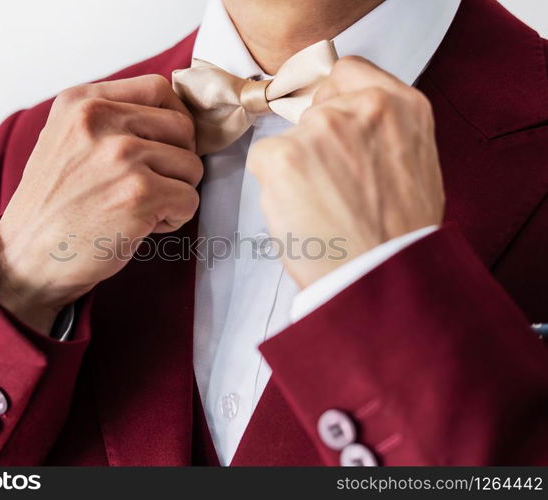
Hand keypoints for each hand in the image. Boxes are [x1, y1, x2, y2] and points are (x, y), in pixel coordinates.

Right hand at [0, 75, 201, 332]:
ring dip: (176, 191)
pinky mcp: (139, 195)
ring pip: (191, 165)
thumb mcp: (66, 140)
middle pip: (182, 127)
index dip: (173, 119)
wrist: (26, 257)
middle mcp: (100, 121)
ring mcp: (122, 156)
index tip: (165, 145)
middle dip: (177, 160)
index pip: (158, 89)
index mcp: (82, 101)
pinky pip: (190, 199)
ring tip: (141, 207)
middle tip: (151, 185)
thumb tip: (171, 116)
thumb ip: (109, 119)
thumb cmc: (52, 206)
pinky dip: (175, 218)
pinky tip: (143, 226)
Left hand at [247, 56, 443, 288]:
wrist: (383, 277)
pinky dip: (274, 188)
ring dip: (296, 170)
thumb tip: (348, 124)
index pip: (347, 72)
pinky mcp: (283, 155)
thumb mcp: (414, 164)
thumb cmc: (399, 235)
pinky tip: (303, 214)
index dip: (333, 98)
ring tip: (324, 209)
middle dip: (315, 145)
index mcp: (402, 105)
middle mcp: (361, 107)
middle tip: (333, 187)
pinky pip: (264, 161)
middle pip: (313, 111)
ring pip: (289, 140)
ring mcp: (320, 128)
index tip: (329, 119)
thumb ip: (382, 132)